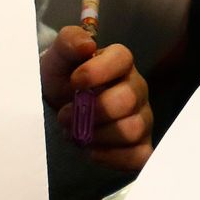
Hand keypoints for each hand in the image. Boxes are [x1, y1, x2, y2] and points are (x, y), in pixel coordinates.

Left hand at [41, 26, 153, 169]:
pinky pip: (139, 156)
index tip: (73, 82)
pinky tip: (92, 150)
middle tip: (65, 115)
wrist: (58, 106)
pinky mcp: (140, 144)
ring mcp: (141, 117)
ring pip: (132, 129)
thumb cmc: (63, 78)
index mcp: (120, 61)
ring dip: (97, 135)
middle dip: (91, 112)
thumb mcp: (58, 57)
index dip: (96, 72)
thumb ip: (69, 42)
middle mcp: (137, 88)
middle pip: (126, 100)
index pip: (122, 59)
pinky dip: (112, 157)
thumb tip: (87, 44)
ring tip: (76, 133)